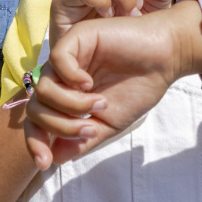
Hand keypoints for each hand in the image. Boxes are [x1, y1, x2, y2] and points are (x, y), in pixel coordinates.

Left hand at [22, 4, 201, 168]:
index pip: (37, 120)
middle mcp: (60, 76)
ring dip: (72, 105)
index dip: (36, 142)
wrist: (166, 58)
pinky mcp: (77, 38)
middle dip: (60, 127)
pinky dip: (71, 78)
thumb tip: (54, 158)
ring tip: (100, 103)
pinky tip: (90, 83)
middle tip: (91, 128)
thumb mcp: (109, 123)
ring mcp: (67, 57)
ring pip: (43, 89)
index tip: (47, 163)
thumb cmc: (139, 87)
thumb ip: (81, 140)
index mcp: (66, 95)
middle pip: (35, 109)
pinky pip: (57, 60)